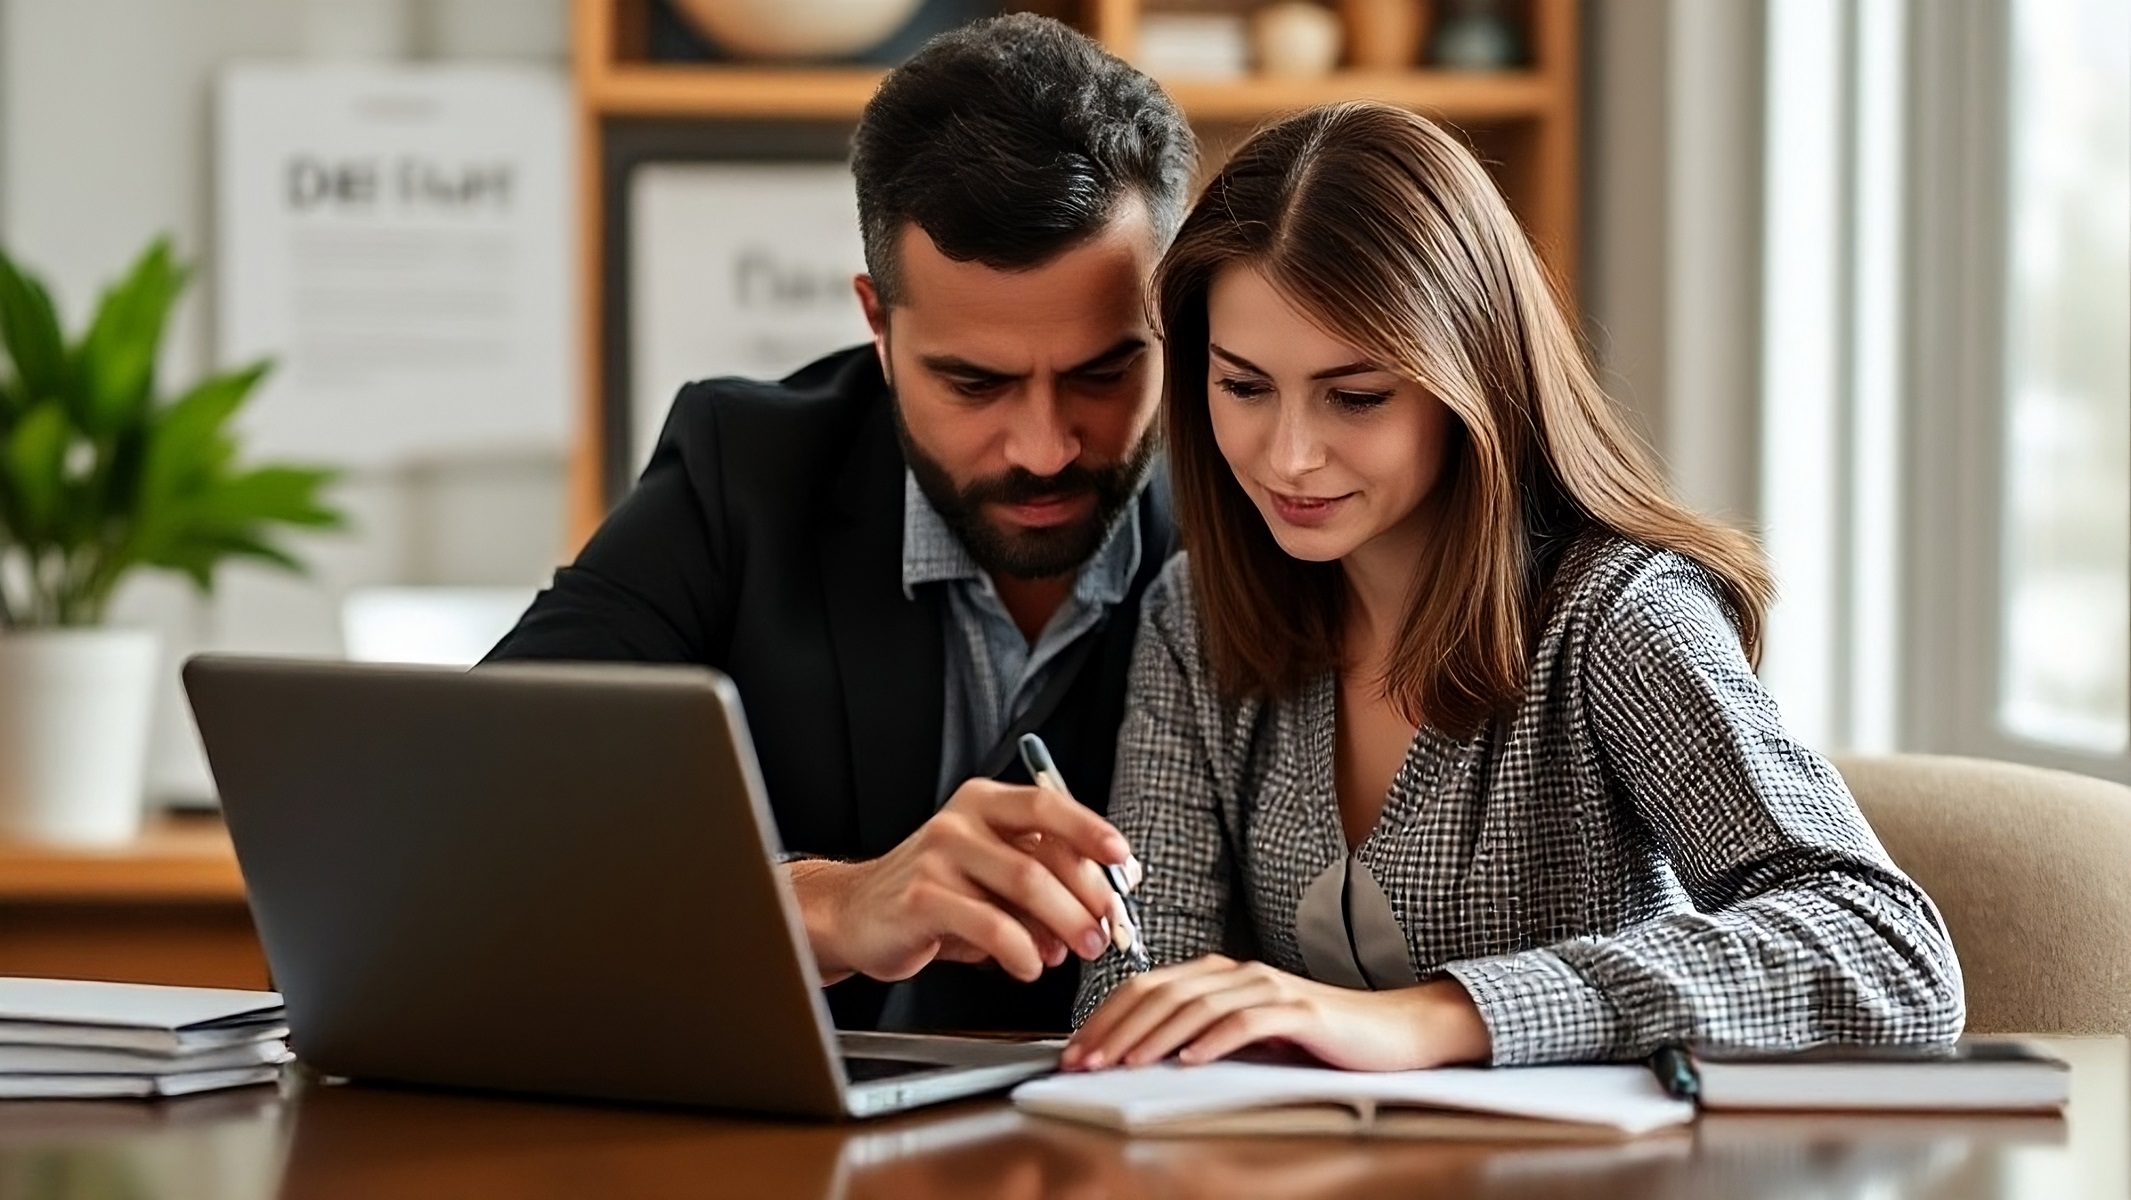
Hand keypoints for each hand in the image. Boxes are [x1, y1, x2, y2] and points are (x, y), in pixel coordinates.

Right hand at [787, 778, 1132, 985]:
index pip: (1049, 805)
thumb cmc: (935, 894)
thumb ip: (1042, 880)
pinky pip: (989, 926)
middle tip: (1107, 933)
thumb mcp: (991, 877)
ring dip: (1062, 925)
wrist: (856, 914)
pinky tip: (1029, 966)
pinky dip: (1021, 951)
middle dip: (1086, 900)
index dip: (1092, 832)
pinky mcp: (921, 899)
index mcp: (984, 803)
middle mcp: (960, 821)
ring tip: (1075, 952)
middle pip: (1044, 855)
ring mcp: (937, 856)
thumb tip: (1103, 907)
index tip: (1124, 863)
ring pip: (1024, 887)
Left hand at [1062, 955, 1491, 1071]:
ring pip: (1196, 1005)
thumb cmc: (1315, 1036)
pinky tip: (1189, 1059)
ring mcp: (1269, 988)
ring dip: (1153, 1037)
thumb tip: (1140, 1055)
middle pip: (1162, 993)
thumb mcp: (1247, 1033)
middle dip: (1115, 1029)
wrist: (1390, 1031)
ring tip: (1123, 1063)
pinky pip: (1247, 1022)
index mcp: (1219, 973)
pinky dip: (1213, 1040)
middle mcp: (1238, 972)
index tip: (1075, 1050)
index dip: (1105, 1017)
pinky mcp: (1300, 1011)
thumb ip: (1202, 1033)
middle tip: (1084, 1061)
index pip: (1147, 988)